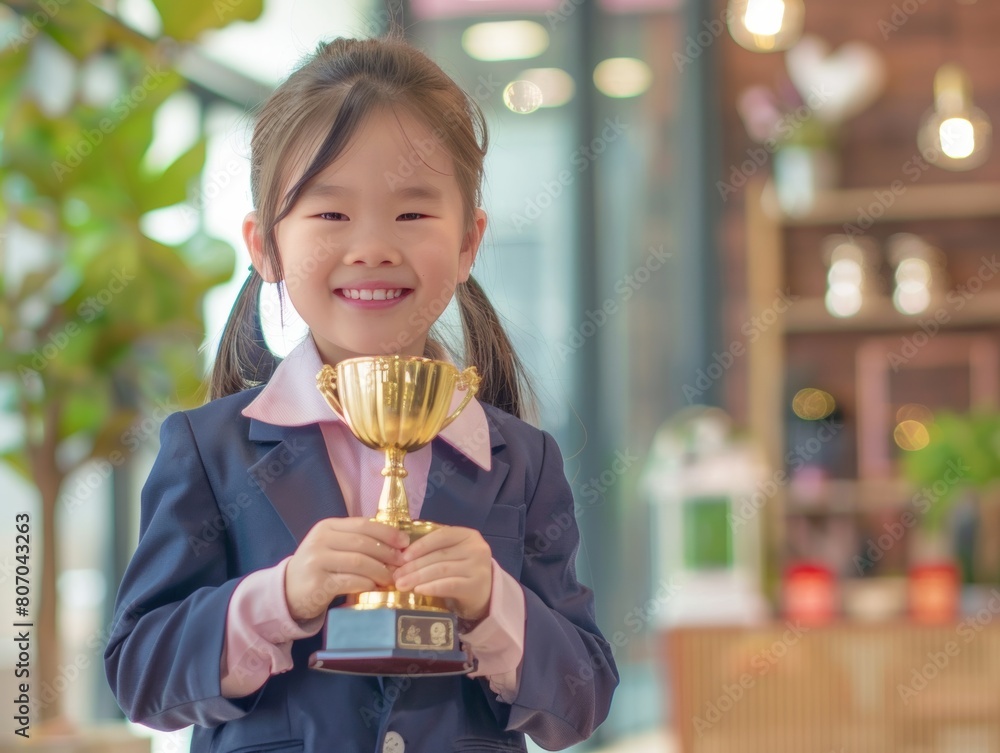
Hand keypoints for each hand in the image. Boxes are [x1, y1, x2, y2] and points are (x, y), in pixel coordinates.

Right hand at [284, 518, 408, 622]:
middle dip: (388, 553)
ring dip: (380, 570)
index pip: (363, 525)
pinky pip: (350, 581)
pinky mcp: (317, 583)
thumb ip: (357, 540)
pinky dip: (367, 583)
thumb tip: (395, 543)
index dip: (387, 532)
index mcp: (327, 527)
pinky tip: (375, 587)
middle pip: (363, 543)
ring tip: (391, 578)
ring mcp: (316, 561)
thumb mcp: (333, 546)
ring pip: (359, 562)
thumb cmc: (318, 567)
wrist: (287, 591)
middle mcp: (320, 540)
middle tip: (402, 563)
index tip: (405, 542)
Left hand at [393, 526, 492, 623]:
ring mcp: (478, 567)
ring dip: (418, 577)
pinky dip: (432, 587)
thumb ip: (434, 550)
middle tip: (396, 576)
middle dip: (414, 566)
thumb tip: (401, 557)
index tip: (402, 557)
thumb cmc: (462, 570)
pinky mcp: (476, 585)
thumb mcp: (452, 554)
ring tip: (402, 585)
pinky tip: (419, 590)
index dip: (420, 545)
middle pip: (439, 555)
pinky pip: (449, 585)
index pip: (441, 536)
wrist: (484, 594)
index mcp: (468, 535)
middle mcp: (476, 548)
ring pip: (442, 569)